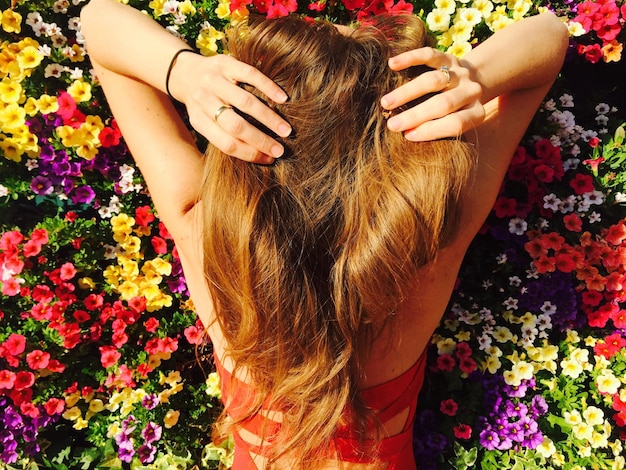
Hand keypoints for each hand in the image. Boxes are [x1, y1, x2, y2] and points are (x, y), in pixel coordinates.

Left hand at [170, 53, 291, 163]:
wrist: (184, 72)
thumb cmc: (202, 105)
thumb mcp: (204, 122)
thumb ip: (224, 136)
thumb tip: (259, 155)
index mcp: (199, 120)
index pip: (226, 144)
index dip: (250, 154)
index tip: (269, 159)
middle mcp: (204, 100)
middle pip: (236, 126)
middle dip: (261, 140)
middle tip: (280, 150)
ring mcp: (214, 80)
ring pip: (245, 102)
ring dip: (269, 118)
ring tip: (286, 130)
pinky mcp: (225, 63)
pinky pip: (250, 75)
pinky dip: (268, 88)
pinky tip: (282, 99)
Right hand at [380, 48, 484, 141]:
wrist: (472, 82)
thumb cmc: (455, 112)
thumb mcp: (454, 124)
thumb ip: (438, 129)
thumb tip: (407, 133)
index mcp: (476, 113)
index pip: (456, 124)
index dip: (431, 131)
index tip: (408, 136)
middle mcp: (471, 92)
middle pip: (443, 104)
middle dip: (415, 115)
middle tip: (391, 125)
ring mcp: (461, 73)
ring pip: (433, 81)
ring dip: (407, 92)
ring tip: (386, 103)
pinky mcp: (449, 57)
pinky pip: (429, 55)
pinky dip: (410, 58)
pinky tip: (392, 64)